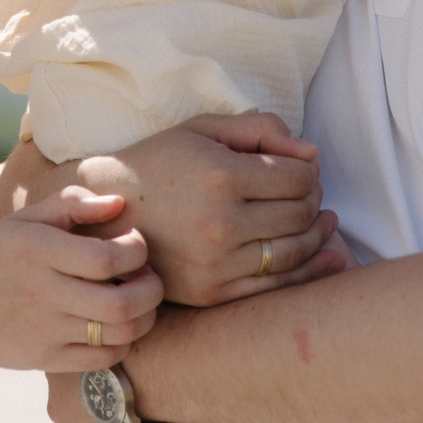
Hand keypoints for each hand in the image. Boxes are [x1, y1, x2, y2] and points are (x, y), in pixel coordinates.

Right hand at [0, 186, 164, 373]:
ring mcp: (45, 331)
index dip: (136, 250)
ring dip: (145, 317)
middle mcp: (42, 293)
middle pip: (121, 302)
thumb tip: (118, 204)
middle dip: (152, 289)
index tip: (134, 243)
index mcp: (36, 251)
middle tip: (149, 276)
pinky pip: (103, 359)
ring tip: (140, 300)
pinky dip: (124, 343)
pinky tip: (117, 326)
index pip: (106, 258)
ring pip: (119, 333)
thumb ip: (70, 203)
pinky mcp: (46, 359)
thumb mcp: (22, 220)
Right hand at [61, 113, 340, 307]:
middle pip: (300, 215)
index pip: (297, 178)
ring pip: (294, 252)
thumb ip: (260, 130)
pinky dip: (307, 271)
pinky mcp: (210, 292)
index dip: (309, 171)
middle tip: (309, 192)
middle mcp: (219, 223)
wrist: (102, 215)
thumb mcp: (202, 130)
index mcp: (219, 176)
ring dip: (317, 235)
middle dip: (314, 200)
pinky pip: (275, 287)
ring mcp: (215, 263)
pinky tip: (320, 254)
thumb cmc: (158, 163)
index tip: (302, 168)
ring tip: (319, 221)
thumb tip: (312, 153)